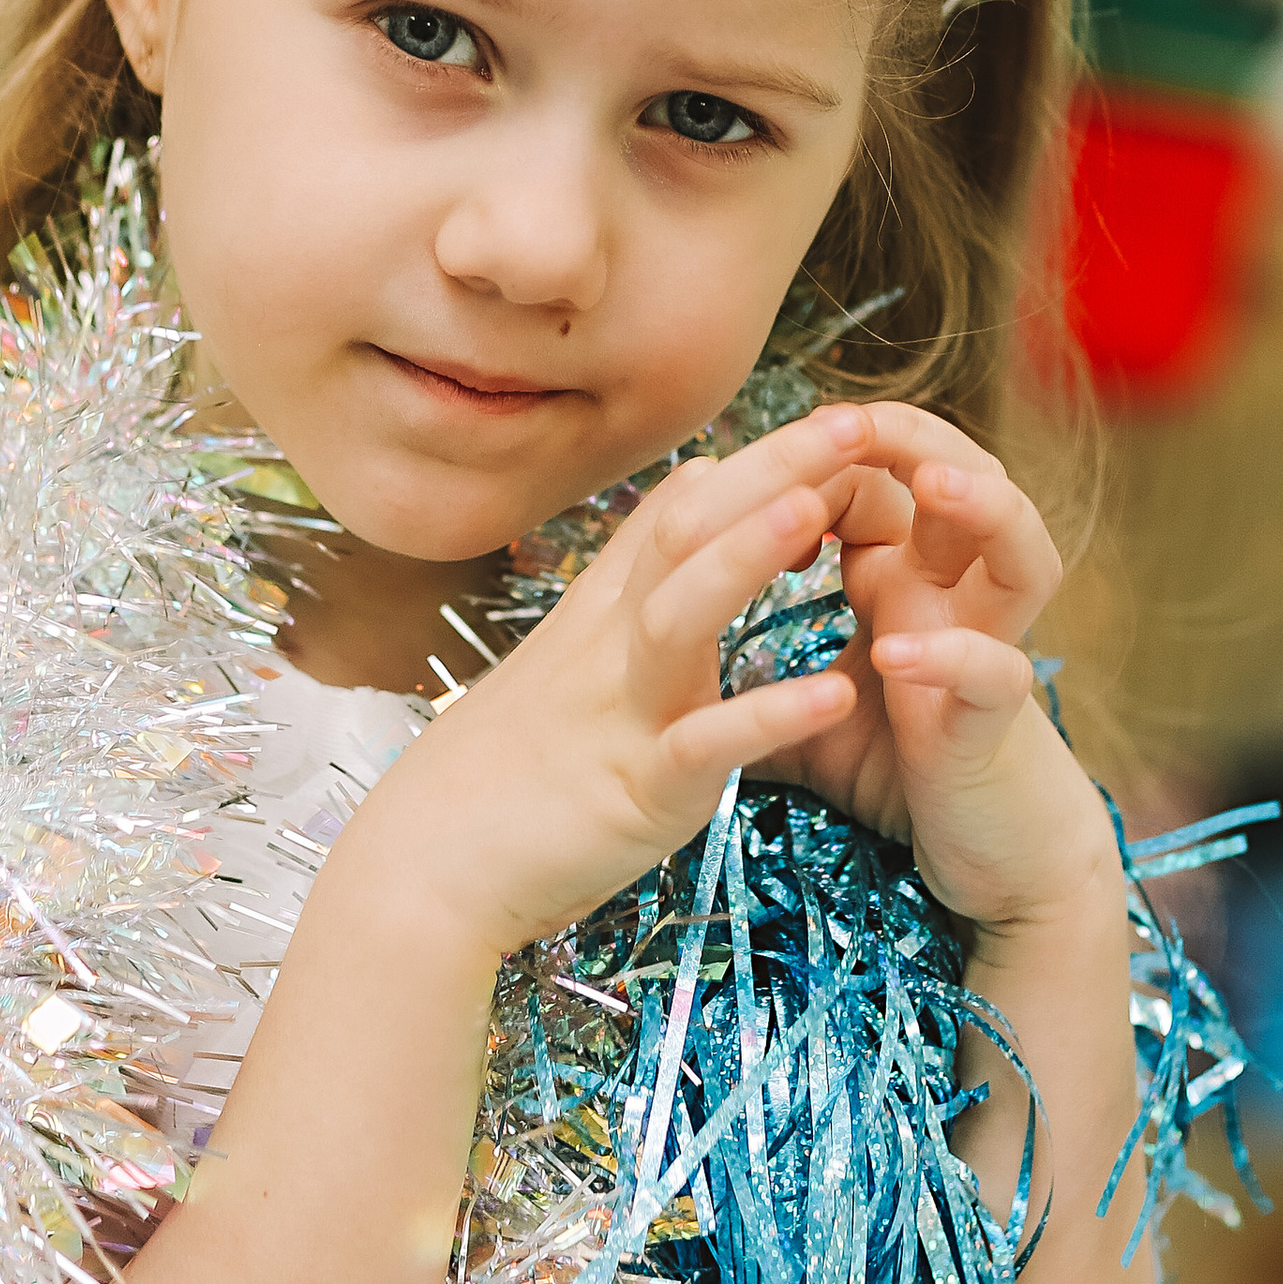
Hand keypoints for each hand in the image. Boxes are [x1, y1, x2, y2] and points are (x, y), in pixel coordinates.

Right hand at [340, 407, 876, 961]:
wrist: (429, 864)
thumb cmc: (506, 765)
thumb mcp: (572, 650)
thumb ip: (638, 567)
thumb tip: (699, 476)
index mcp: (604, 614)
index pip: (681, 510)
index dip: (758, 460)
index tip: (836, 419)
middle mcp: (611, 647)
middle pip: (683, 535)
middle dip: (768, 475)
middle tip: (853, 424)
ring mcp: (621, 714)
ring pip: (679, 618)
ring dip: (743, 558)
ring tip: (818, 510)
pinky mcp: (634, 791)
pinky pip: (701, 747)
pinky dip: (765, 719)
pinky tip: (835, 695)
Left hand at [750, 405, 1107, 935]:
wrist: (982, 849)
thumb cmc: (894, 765)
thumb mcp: (810, 706)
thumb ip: (755, 670)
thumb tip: (657, 659)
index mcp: (905, 579)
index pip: (880, 481)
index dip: (828, 453)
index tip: (762, 449)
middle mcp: (957, 598)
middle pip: (969, 480)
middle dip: (916, 439)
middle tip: (854, 418)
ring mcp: (990, 650)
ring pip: (1023, 553)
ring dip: (983, 510)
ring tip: (931, 486)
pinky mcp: (998, 722)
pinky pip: (996, 672)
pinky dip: (954, 655)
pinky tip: (900, 651)